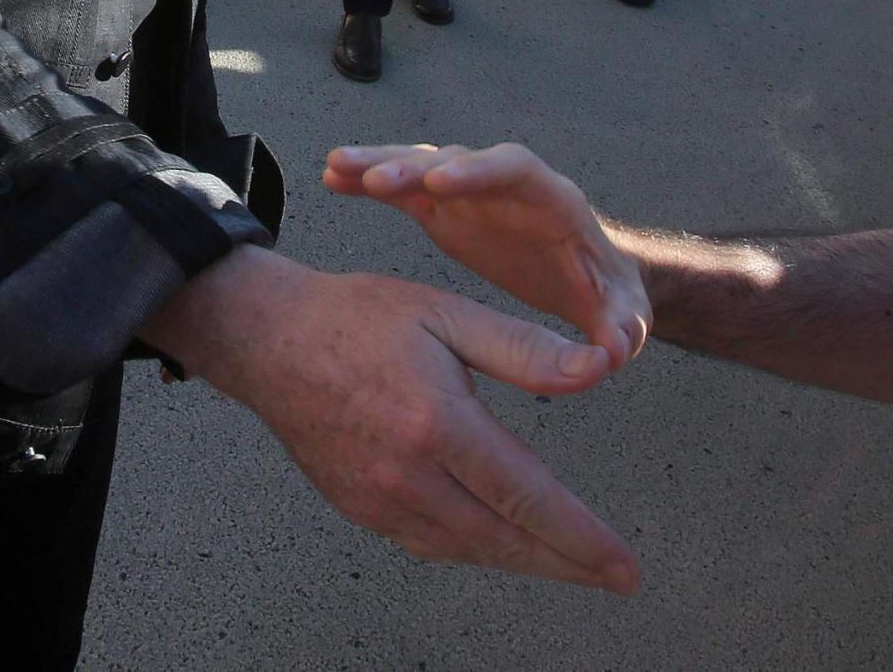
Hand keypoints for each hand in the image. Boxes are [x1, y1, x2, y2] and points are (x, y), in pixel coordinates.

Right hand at [147, 250, 637, 593]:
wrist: (268, 338)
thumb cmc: (359, 318)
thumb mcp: (447, 313)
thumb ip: (524, 349)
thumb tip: (596, 369)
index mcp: (438, 425)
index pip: (527, 498)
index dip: (582, 538)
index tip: (624, 568)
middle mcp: (409, 476)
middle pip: (504, 540)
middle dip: (566, 565)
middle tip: (614, 580)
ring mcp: (379, 500)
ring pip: (468, 550)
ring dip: (523, 560)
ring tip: (569, 563)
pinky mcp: (360, 507)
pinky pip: (430, 543)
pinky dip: (474, 548)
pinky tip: (499, 540)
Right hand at [324, 142, 650, 366]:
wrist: (587, 277)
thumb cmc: (605, 292)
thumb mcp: (620, 310)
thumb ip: (623, 323)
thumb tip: (621, 344)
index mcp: (551, 203)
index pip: (519, 171)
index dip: (481, 172)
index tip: (442, 183)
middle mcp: (507, 188)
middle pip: (461, 162)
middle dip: (419, 166)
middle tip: (375, 179)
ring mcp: (473, 194)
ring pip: (424, 166)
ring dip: (384, 164)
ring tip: (340, 167)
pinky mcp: (445, 208)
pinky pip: (404, 188)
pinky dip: (371, 180)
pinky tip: (333, 178)